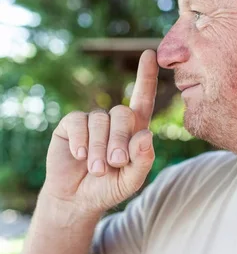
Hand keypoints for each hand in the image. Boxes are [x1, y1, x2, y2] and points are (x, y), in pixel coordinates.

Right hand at [42, 49, 157, 214]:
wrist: (76, 200)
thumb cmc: (108, 188)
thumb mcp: (131, 180)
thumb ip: (142, 160)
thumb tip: (146, 134)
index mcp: (134, 130)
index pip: (143, 99)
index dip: (146, 77)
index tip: (149, 53)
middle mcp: (114, 121)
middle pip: (123, 114)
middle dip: (120, 140)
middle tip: (115, 163)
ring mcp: (92, 121)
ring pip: (100, 121)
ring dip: (99, 148)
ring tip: (96, 169)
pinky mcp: (71, 125)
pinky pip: (78, 122)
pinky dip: (81, 140)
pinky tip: (79, 156)